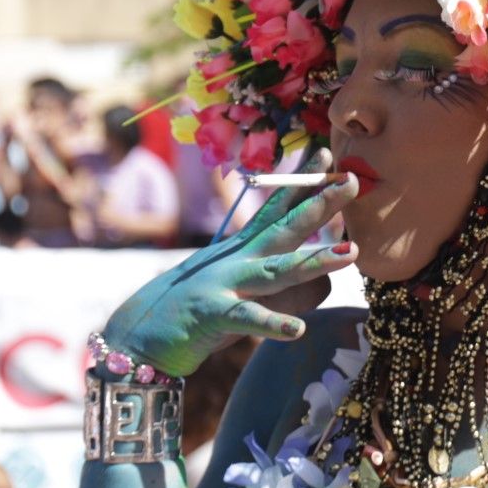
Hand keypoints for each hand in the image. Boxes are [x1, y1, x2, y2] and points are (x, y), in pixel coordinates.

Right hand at [99, 152, 358, 376]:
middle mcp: (236, 260)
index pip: (276, 209)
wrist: (135, 335)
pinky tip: (296, 331)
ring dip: (314, 261)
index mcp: (241, 249)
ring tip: (351, 252)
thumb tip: (322, 280)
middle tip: (353, 180)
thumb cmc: (191, 311)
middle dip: (320, 204)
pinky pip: (247, 319)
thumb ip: (277, 283)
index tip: (325, 153)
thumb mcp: (236, 288)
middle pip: (285, 228)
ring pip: (277, 270)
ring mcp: (224, 285)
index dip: (302, 182)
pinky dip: (271, 324)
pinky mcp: (212, 316)